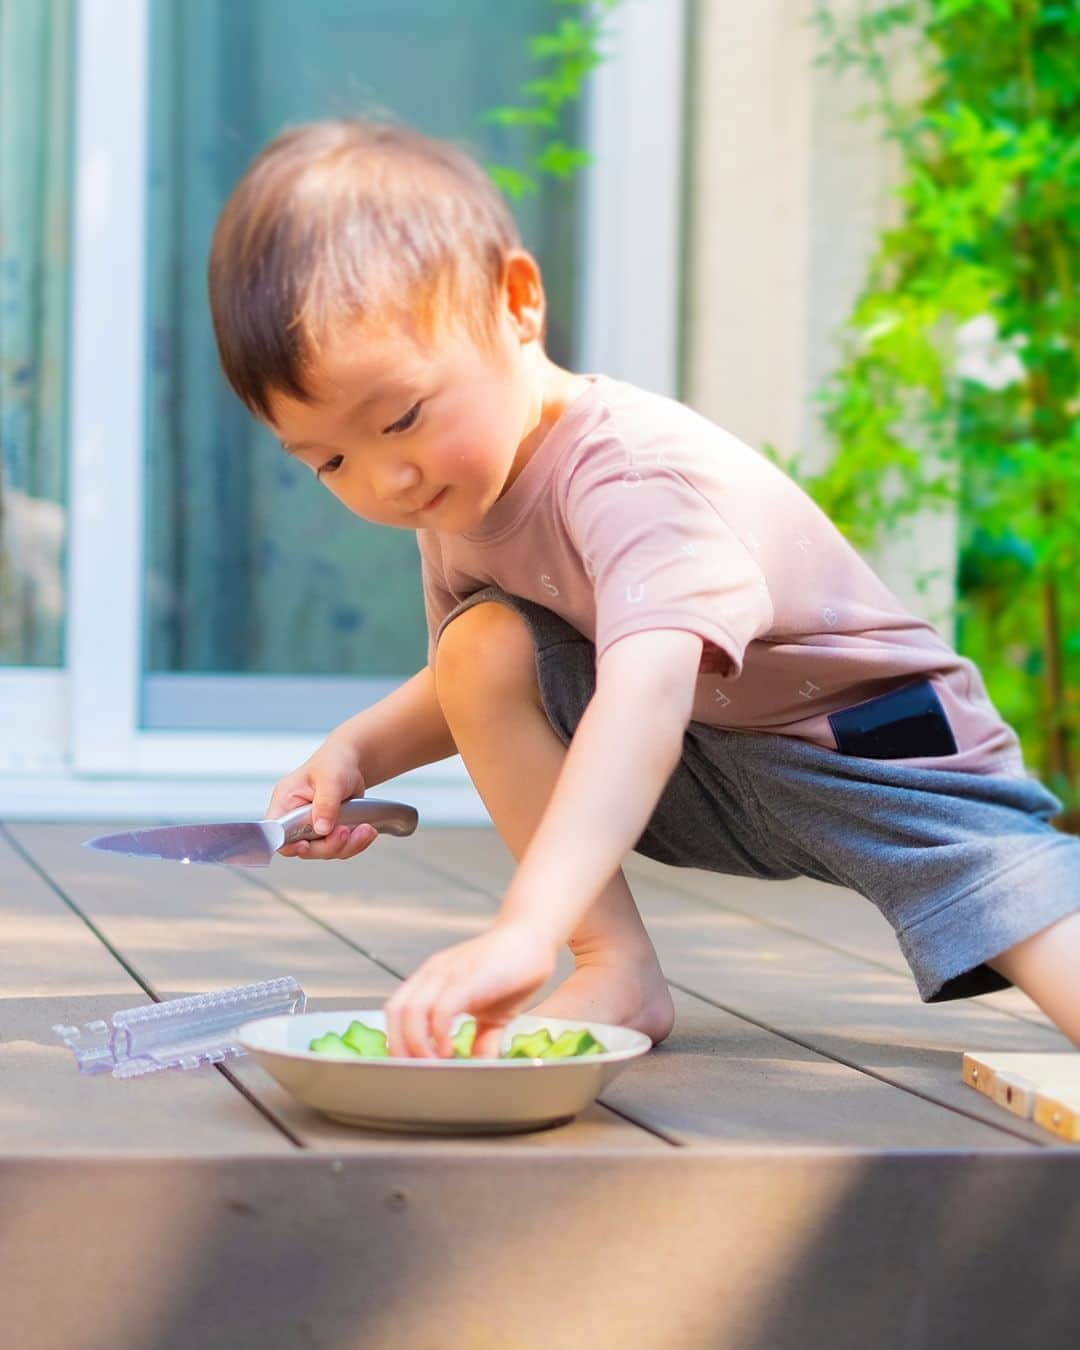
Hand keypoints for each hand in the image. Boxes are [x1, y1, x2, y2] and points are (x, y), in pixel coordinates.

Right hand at [266, 734, 375, 859]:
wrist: (351, 763)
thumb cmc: (334, 763)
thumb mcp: (330, 779)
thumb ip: (325, 804)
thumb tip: (322, 829)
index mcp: (285, 803)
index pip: (276, 833)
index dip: (288, 844)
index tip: (306, 845)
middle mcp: (295, 819)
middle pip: (304, 848)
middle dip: (329, 845)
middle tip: (346, 831)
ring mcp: (311, 828)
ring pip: (325, 851)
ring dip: (348, 845)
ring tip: (365, 830)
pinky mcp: (328, 833)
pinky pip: (339, 848)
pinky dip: (355, 843)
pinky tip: (366, 831)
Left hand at [383, 918, 559, 1058]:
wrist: (534, 937)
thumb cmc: (512, 971)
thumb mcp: (494, 1014)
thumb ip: (483, 1041)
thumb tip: (478, 1070)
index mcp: (432, 979)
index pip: (396, 1011)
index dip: (398, 1041)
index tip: (412, 1068)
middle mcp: (434, 973)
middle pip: (396, 1012)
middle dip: (402, 1048)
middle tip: (421, 1073)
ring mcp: (450, 972)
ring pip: (412, 1010)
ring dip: (417, 1045)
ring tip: (435, 1064)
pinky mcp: (470, 977)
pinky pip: (442, 1008)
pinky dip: (440, 1034)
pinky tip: (451, 1049)